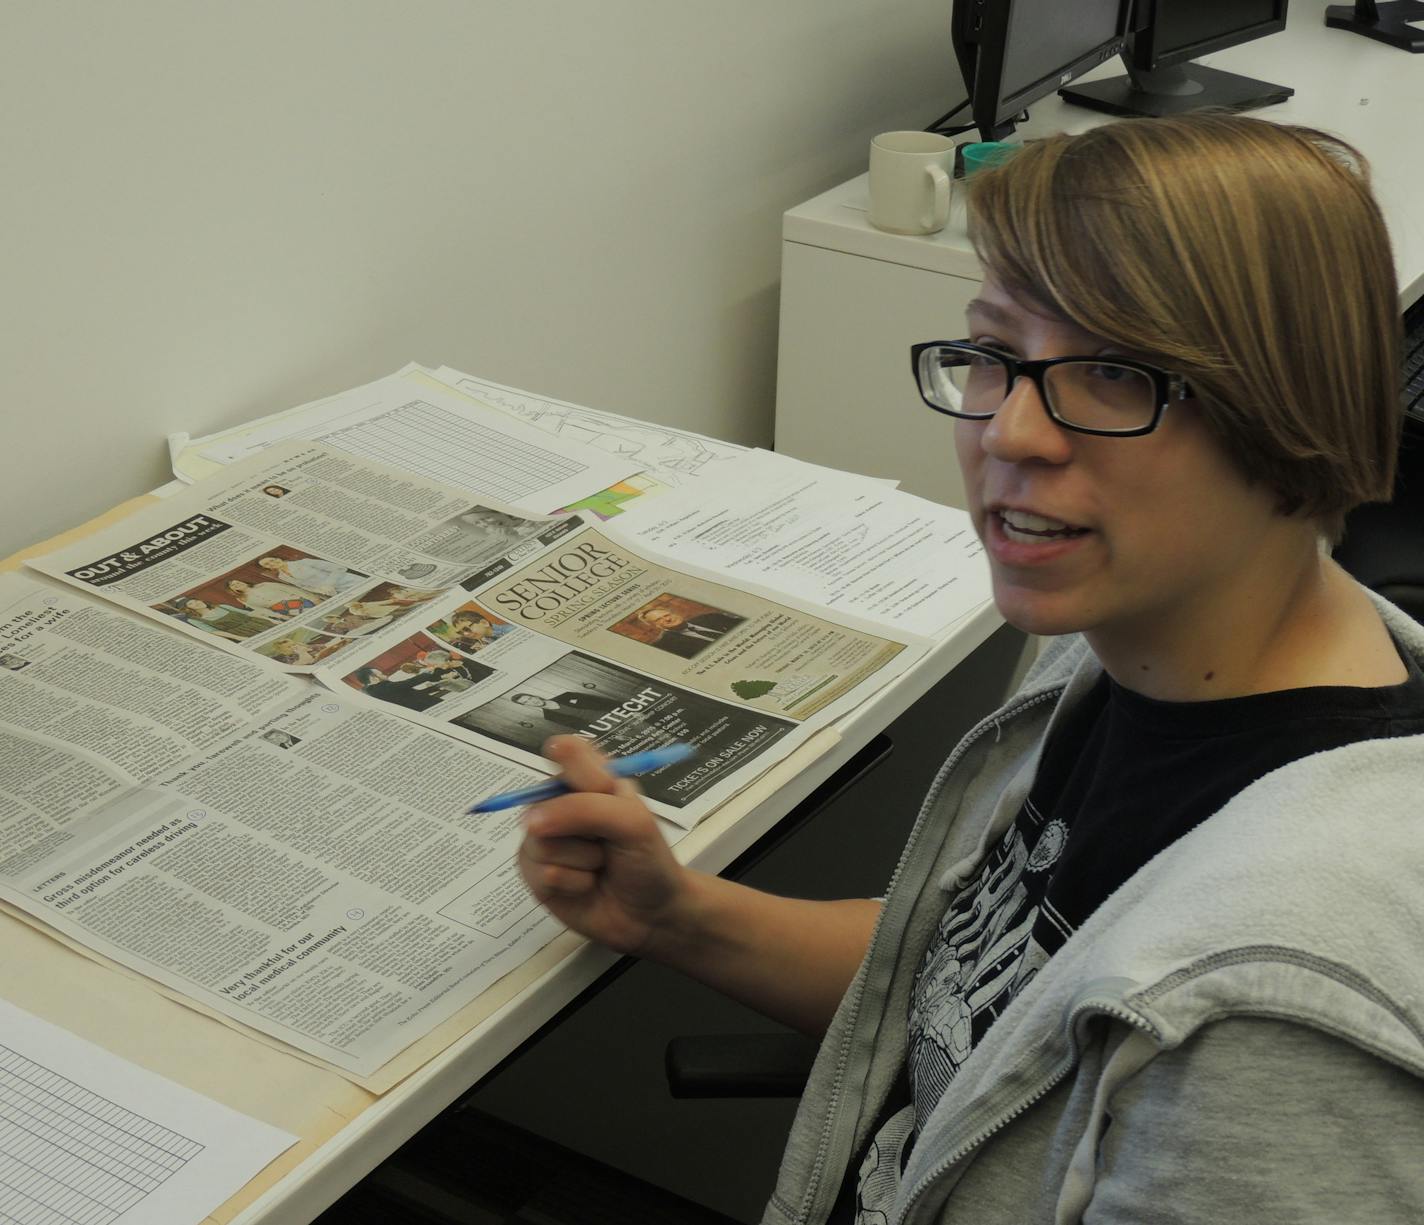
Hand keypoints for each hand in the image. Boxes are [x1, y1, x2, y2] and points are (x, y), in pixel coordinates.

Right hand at [517, 736, 687, 956]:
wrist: (652, 914)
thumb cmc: (648, 860)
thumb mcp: (632, 822)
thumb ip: (585, 808)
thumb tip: (531, 821)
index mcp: (592, 780)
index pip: (566, 751)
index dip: (567, 761)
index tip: (590, 783)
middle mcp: (563, 804)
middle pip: (541, 799)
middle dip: (581, 826)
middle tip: (607, 838)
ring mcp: (546, 839)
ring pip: (539, 841)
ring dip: (581, 860)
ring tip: (600, 865)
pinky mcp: (536, 873)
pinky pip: (540, 872)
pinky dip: (572, 882)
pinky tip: (587, 885)